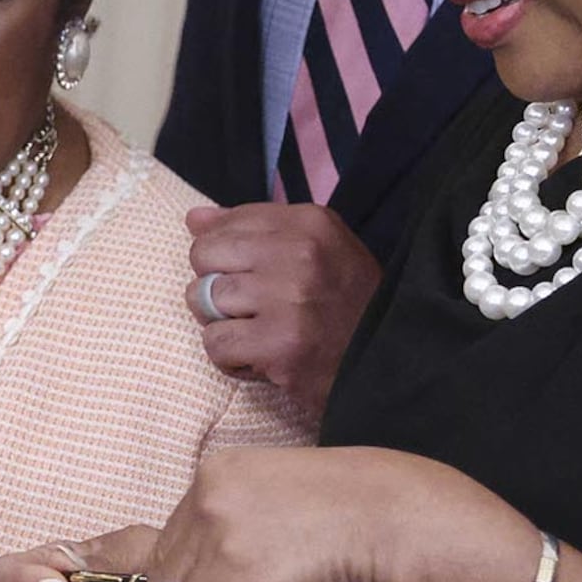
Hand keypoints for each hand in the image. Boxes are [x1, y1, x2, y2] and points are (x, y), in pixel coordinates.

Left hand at [130, 445, 429, 581]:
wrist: (391, 517)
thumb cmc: (349, 502)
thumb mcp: (277, 484)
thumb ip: (238, 509)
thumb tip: (216, 551)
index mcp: (212, 475)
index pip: (170, 536)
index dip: (184, 572)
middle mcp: (208, 508)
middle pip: (165, 572)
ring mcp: (224, 550)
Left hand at [184, 203, 382, 414]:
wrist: (387, 363)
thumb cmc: (345, 305)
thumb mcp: (316, 249)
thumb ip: (253, 228)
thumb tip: (194, 218)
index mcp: (310, 223)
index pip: (226, 222)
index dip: (224, 254)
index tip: (252, 276)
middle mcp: (299, 253)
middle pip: (204, 256)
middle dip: (214, 285)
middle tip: (249, 307)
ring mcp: (289, 299)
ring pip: (203, 299)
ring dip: (221, 323)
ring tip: (257, 332)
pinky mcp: (279, 345)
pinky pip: (215, 343)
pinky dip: (230, 357)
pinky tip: (260, 357)